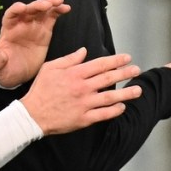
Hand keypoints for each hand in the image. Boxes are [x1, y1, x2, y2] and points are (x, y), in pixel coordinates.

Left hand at [0, 0, 69, 87]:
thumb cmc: (4, 68)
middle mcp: (21, 24)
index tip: (23, 7)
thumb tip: (0, 55)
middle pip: (28, 9)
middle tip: (47, 4)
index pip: (10, 15)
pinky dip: (58, 11)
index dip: (16, 10)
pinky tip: (65, 8)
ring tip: (59, 1)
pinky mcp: (44, 31)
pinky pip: (51, 17)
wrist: (15, 74)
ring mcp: (34, 26)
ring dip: (50, 3)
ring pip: (41, 10)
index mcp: (8, 29)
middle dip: (37, 5)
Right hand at [21, 48, 141, 134]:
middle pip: (108, 79)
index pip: (100, 65)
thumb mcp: (50, 68)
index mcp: (75, 74)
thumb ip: (69, 59)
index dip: (116, 60)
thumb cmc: (41, 89)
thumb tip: (84, 51)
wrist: (32, 114)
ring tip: (138, 90)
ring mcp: (84, 104)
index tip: (127, 58)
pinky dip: (114, 111)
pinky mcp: (84, 118)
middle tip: (136, 70)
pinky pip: (103, 114)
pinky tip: (123, 107)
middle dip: (125, 73)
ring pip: (110, 98)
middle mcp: (82, 88)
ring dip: (126, 93)